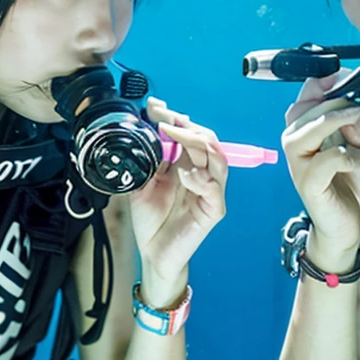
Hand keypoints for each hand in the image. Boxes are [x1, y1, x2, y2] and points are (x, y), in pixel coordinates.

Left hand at [126, 98, 226, 299]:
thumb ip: (146, 160)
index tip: (155, 107)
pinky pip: (215, 190)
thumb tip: (141, 131)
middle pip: (206, 139)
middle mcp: (201, 173)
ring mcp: (210, 191)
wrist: (153, 253)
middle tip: (164, 119)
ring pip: (218, 158)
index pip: (190, 133)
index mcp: (186, 164)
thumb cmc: (151, 220)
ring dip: (197, 142)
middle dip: (186, 125)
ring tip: (176, 135)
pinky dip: (203, 178)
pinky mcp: (213, 210)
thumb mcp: (141, 183)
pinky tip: (187, 174)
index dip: (175, 117)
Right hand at [282, 73, 359, 257]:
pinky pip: (325, 159)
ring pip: (306, 130)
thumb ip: (356, 122)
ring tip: (357, 120)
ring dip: (334, 119)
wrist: (349, 225)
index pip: (304, 98)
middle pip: (304, 109)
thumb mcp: (359, 146)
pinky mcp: (308, 183)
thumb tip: (358, 94)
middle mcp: (295, 144)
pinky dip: (348, 155)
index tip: (348, 76)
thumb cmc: (350, 186)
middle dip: (335, 99)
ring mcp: (298, 164)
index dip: (322, 83)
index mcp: (305, 132)